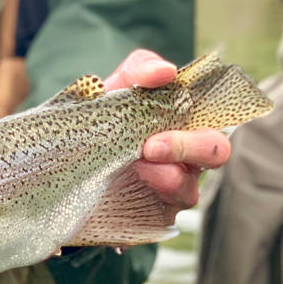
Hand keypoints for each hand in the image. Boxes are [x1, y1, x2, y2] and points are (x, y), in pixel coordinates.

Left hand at [104, 49, 231, 219]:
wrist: (66, 158)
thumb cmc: (102, 117)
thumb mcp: (117, 85)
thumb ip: (141, 70)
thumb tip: (166, 72)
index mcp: (186, 121)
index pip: (216, 112)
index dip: (209, 106)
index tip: (177, 101)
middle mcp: (189, 155)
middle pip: (217, 152)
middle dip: (187, 146)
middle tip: (150, 146)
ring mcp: (175, 187)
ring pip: (190, 189)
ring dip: (163, 177)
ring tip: (132, 166)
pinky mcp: (156, 213)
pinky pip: (163, 214)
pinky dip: (147, 198)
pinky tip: (126, 186)